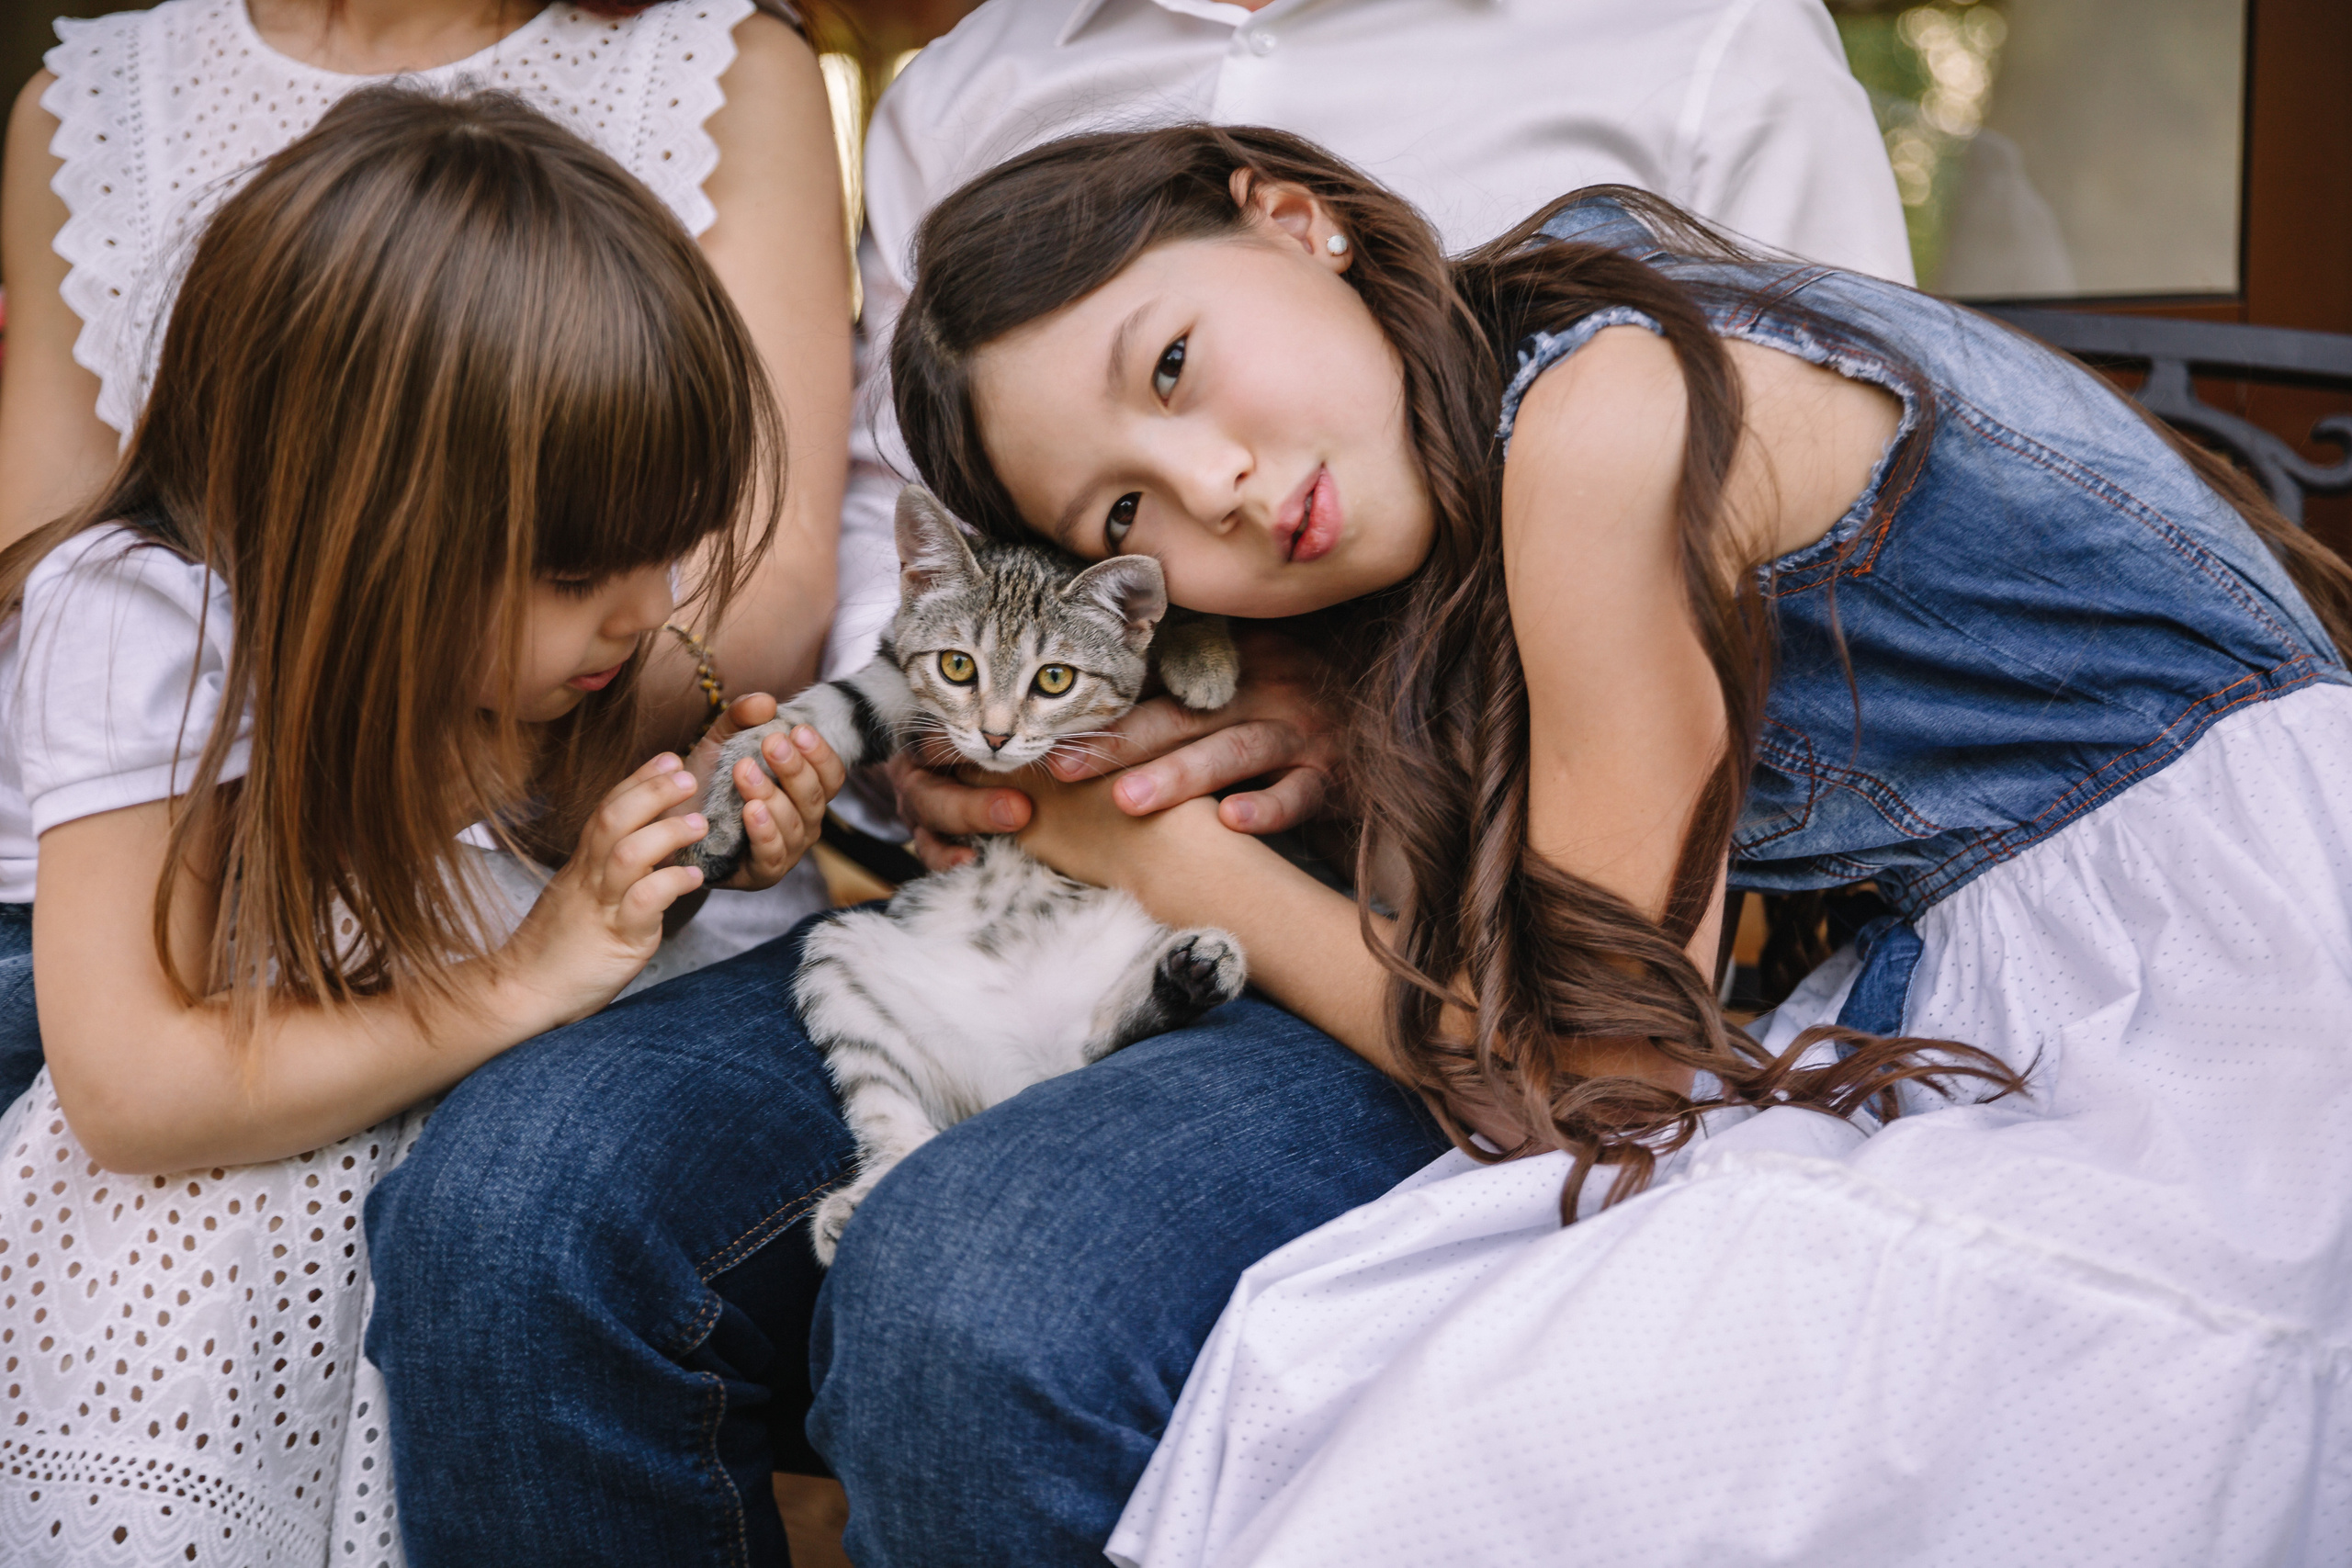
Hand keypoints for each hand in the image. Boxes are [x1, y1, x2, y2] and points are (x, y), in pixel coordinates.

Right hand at [505, 753, 711, 1026]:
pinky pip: (642, 904)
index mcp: (581, 865)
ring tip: (699, 823)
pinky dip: (670, 885)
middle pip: (613, 819)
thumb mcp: (580, 896)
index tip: (669, 757)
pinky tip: (694, 879)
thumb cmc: (557, 947)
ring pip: (627, 854)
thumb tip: (653, 845)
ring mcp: (599, 908)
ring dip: (666, 833)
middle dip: (652, 792)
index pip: (607, 808)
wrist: (523, 993)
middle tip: (688, 776)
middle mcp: (588, 878)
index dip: (638, 779)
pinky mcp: (615, 940)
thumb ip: (609, 869)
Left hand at [677, 693, 844, 888]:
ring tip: (745, 772)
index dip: (820, 755)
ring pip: (795, 824)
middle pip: (816, 797)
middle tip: (772, 743)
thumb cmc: (706, 786)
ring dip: (772, 795)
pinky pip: (773, 854)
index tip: (798, 731)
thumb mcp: (720, 744)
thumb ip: (740, 719)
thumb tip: (765, 701)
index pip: (830, 775)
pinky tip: (751, 810)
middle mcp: (803, 821)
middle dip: (795, 769)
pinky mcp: (763, 873)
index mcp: (803, 791)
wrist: (672, 826)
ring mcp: (787, 849)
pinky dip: (765, 832)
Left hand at [888, 623, 1344, 870]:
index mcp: (1232, 670)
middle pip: (1182, 719)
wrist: (1387, 723)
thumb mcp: (1247, 676)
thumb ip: (1189, 684)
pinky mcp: (1330, 775)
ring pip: (1232, 751)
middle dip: (1119, 744)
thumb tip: (1097, 700)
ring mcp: (1299, 733)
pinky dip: (1268, 806)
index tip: (1051, 737)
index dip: (1105, 713)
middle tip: (1063, 767)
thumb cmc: (1298, 703)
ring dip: (1179, 776)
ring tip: (1128, 800)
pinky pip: (1299, 792)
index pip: (1159, 690)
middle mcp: (1261, 695)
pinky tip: (1233, 822)